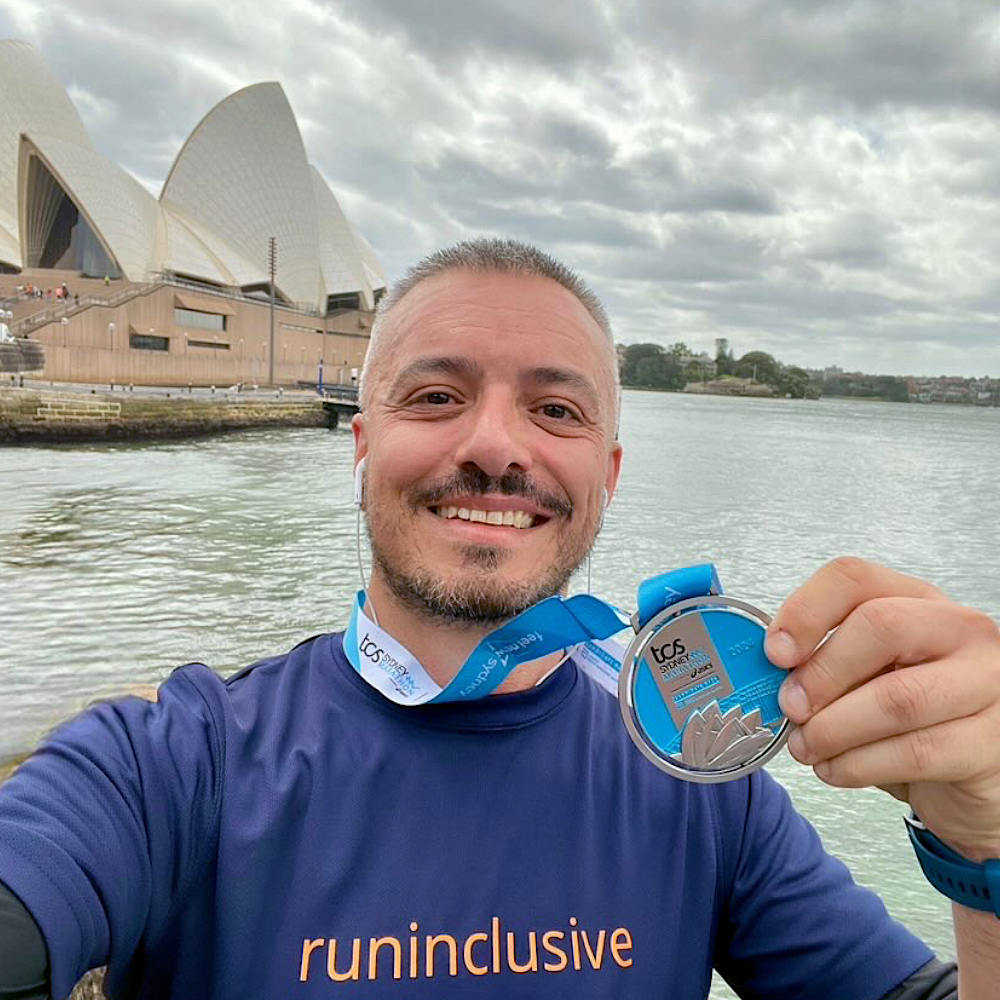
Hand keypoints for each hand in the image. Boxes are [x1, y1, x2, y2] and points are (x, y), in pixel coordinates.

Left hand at [766, 557, 999, 859]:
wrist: (970, 778)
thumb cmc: (909, 718)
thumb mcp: (865, 677)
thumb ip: (825, 663)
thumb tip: (769, 673)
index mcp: (916, 600)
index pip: (854, 577)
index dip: (805, 610)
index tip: (775, 653)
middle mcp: (960, 629)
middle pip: (879, 626)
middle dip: (820, 673)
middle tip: (789, 707)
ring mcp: (987, 683)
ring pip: (897, 697)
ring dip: (834, 729)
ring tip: (805, 747)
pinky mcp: (990, 742)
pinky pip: (915, 752)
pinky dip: (858, 765)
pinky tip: (834, 769)